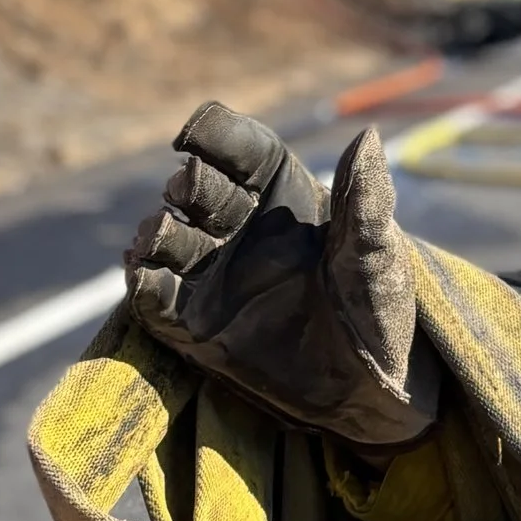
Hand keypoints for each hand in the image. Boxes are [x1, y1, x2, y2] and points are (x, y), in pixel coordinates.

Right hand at [124, 102, 438, 450]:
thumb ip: (365, 201)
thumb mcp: (376, 255)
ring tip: (158, 238)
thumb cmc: (378, 309)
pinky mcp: (192, 320)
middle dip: (187, 187)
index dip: (211, 134)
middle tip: (189, 195)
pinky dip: (142, 284)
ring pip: (162, 235)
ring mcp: (210, 271)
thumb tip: (368, 136)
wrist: (367, 386)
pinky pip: (152, 295)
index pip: (235, 145)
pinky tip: (147, 276)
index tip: (193, 138)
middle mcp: (236, 223)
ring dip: (154, 232)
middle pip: (192, 186)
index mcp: (280, 191)